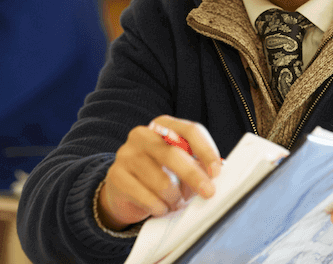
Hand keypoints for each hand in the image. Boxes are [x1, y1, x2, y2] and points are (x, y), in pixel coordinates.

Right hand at [97, 116, 222, 230]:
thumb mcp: (180, 166)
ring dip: (174, 198)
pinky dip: (159, 207)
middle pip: (174, 154)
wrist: (124, 191)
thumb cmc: (160, 175)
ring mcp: (126, 154)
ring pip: (160, 180)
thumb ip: (197, 165)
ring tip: (175, 203)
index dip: (206, 151)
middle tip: (208, 193)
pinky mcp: (116, 176)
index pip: (190, 130)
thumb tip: (214, 176)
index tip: (217, 171)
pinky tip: (160, 207)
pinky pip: (145, 197)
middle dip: (194, 176)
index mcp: (163, 125)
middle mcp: (142, 135)